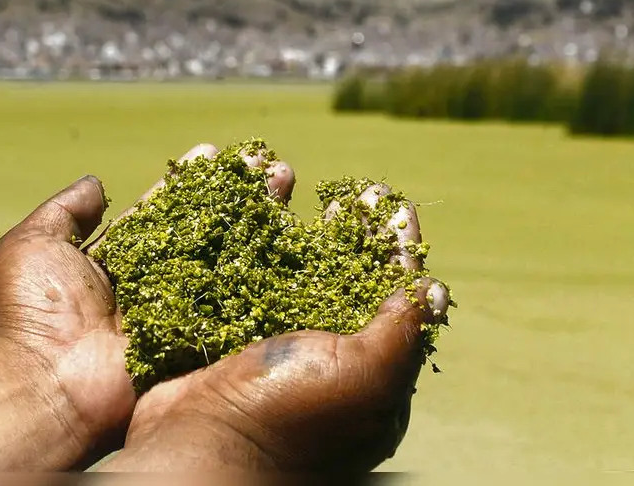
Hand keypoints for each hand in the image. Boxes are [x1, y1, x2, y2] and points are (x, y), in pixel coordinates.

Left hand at [0, 143, 295, 470]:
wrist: (45, 384)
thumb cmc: (30, 312)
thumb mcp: (33, 245)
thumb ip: (67, 211)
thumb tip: (95, 182)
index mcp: (113, 262)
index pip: (161, 212)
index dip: (189, 183)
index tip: (218, 153)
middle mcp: (150, 286)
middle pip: (204, 232)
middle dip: (235, 196)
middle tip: (268, 166)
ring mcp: (176, 315)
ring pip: (227, 260)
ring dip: (259, 223)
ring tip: (287, 183)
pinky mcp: (196, 343)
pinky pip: (236, 307)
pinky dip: (264, 275)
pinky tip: (292, 238)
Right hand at [97, 171, 450, 473]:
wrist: (200, 447)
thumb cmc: (290, 417)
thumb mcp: (367, 377)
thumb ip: (402, 332)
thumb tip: (433, 292)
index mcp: (368, 379)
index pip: (396, 303)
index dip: (399, 251)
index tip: (398, 207)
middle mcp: (324, 362)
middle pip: (349, 280)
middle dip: (358, 232)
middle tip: (359, 193)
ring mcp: (275, 348)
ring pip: (299, 272)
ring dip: (309, 227)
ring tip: (309, 187)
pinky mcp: (229, 335)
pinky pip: (250, 277)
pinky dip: (258, 240)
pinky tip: (260, 212)